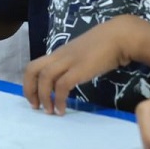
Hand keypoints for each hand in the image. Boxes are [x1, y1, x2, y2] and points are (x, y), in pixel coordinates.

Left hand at [23, 15, 138, 114]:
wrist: (119, 37)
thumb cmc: (104, 46)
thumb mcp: (81, 55)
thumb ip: (71, 65)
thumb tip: (66, 81)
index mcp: (58, 54)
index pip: (34, 66)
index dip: (29, 82)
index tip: (33, 97)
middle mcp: (59, 56)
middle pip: (32, 69)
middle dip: (29, 89)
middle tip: (35, 106)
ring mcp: (69, 61)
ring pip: (45, 77)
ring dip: (43, 97)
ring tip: (49, 111)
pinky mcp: (79, 69)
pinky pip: (62, 85)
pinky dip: (59, 99)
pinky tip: (62, 109)